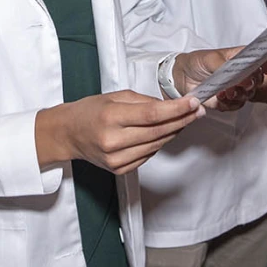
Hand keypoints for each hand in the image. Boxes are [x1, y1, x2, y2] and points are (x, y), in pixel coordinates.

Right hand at [35, 91, 203, 174]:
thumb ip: (143, 101)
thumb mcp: (114, 96)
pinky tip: (164, 132)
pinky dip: (159, 143)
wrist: (68, 134)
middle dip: (182, 120)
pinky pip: (148, 155)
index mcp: (110, 118)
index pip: (152, 114)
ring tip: (186, 119)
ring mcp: (116, 159)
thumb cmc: (89, 111)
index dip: (176, 109)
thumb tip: (170, 106)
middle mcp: (113, 141)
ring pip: (157, 145)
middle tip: (198, 110)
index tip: (194, 103)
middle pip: (158, 131)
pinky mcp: (119, 170)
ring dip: (175, 131)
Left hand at [173, 48, 266, 111]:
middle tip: (241, 83)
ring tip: (225, 91)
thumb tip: (241, 74)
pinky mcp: (228, 100)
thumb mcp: (210, 58)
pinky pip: (236, 105)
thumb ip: (226, 66)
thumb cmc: (197, 62)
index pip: (263, 59)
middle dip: (251, 83)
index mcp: (241, 58)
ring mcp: (236, 87)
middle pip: (258, 80)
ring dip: (238, 94)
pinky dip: (228, 103)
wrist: (182, 76)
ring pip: (248, 95)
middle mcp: (242, 73)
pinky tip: (220, 97)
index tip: (266, 69)